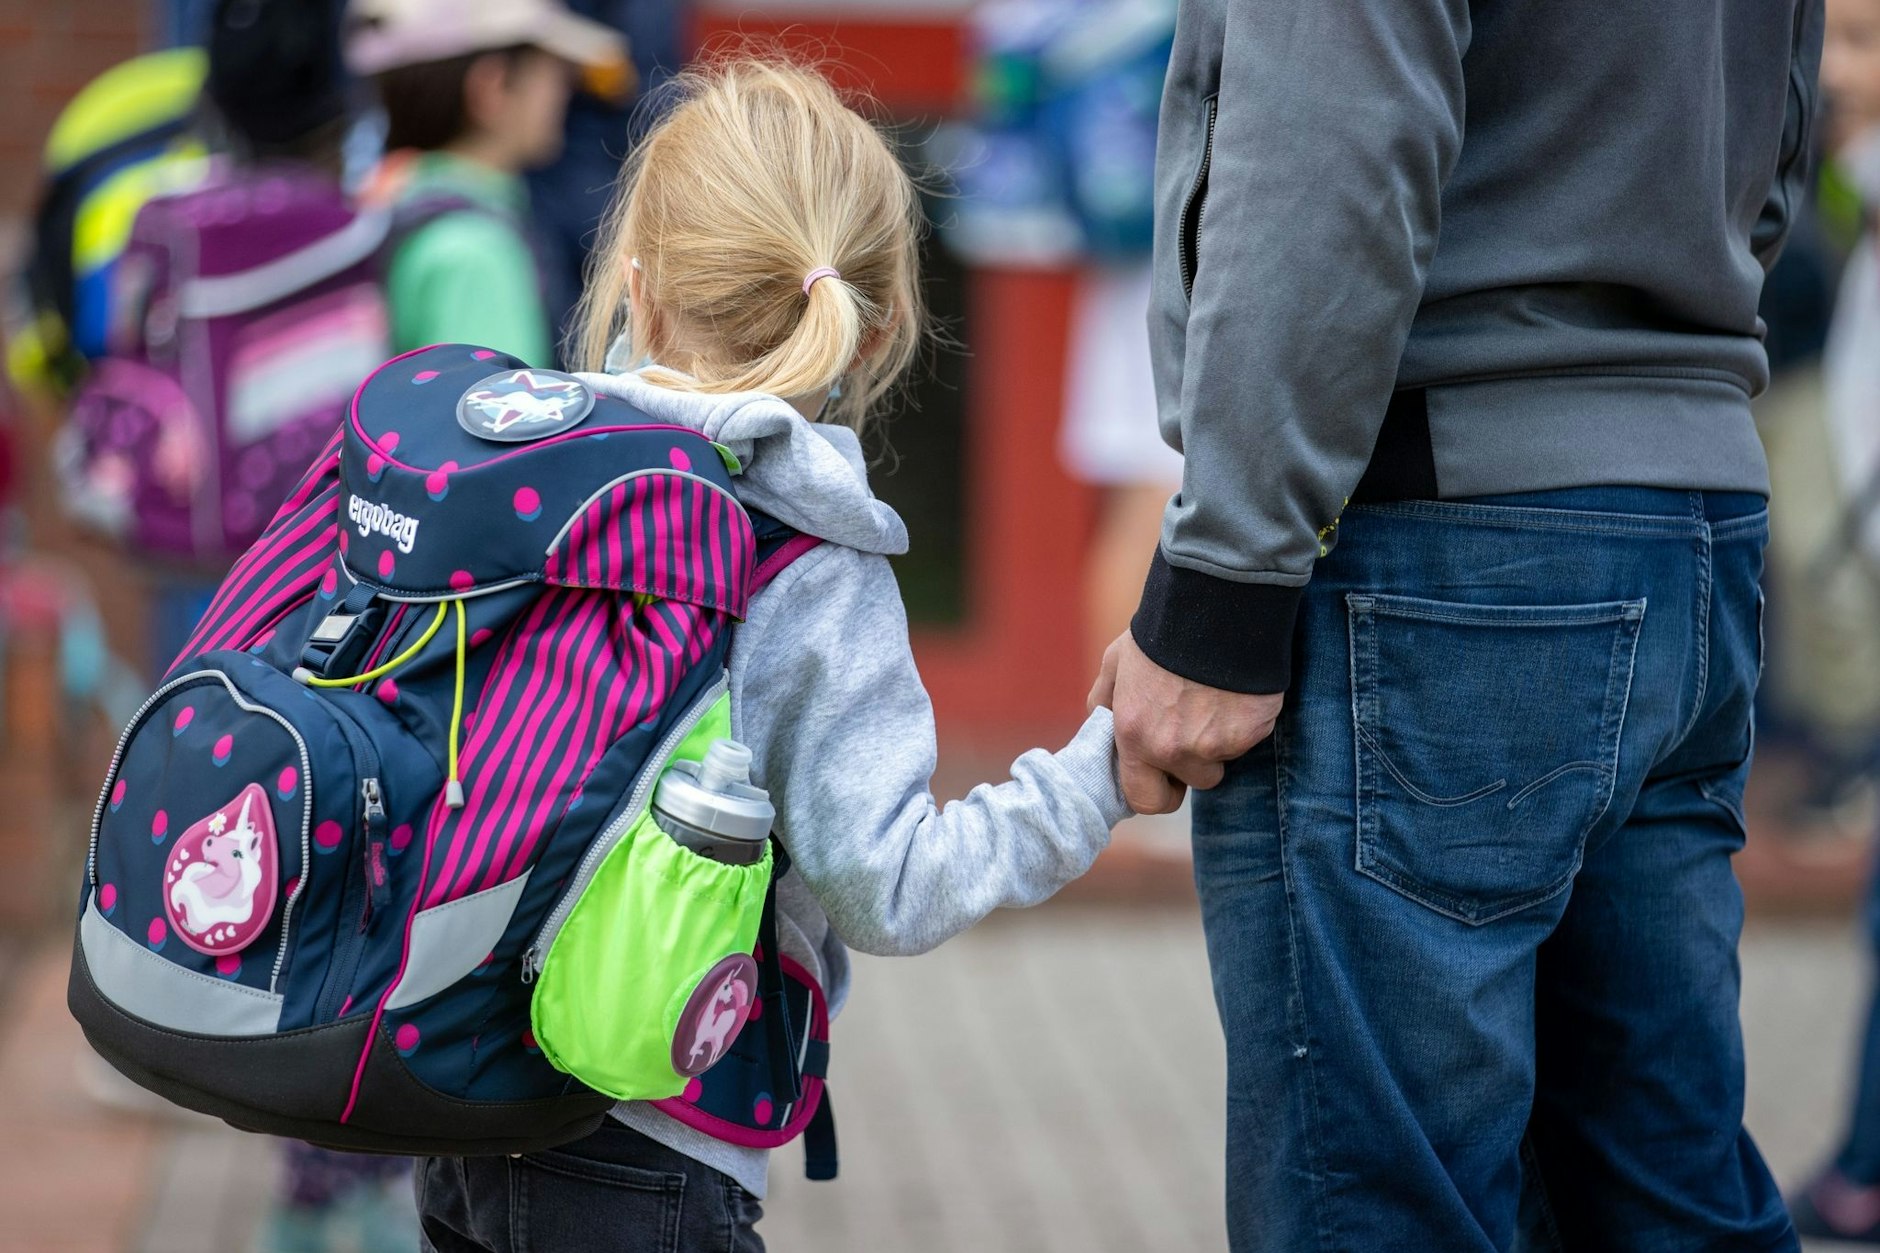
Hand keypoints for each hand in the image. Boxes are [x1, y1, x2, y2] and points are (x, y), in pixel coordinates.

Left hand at [1088, 632, 1283, 814]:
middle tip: (1197, 731)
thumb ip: (1106, 701)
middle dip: (1195, 767)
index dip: (1158, 790)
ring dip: (1222, 740)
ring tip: (1216, 699)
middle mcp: (1172, 747)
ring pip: (1223, 760)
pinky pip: (1249, 739)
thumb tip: (1102, 726)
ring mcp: (1215, 744)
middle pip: (1194, 783)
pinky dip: (1246, 721)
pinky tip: (1237, 691)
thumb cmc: (1161, 632)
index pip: (1145, 800)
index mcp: (1134, 735)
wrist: (1213, 605)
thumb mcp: (1116, 661)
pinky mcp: (1251, 732)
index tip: (1167, 774)